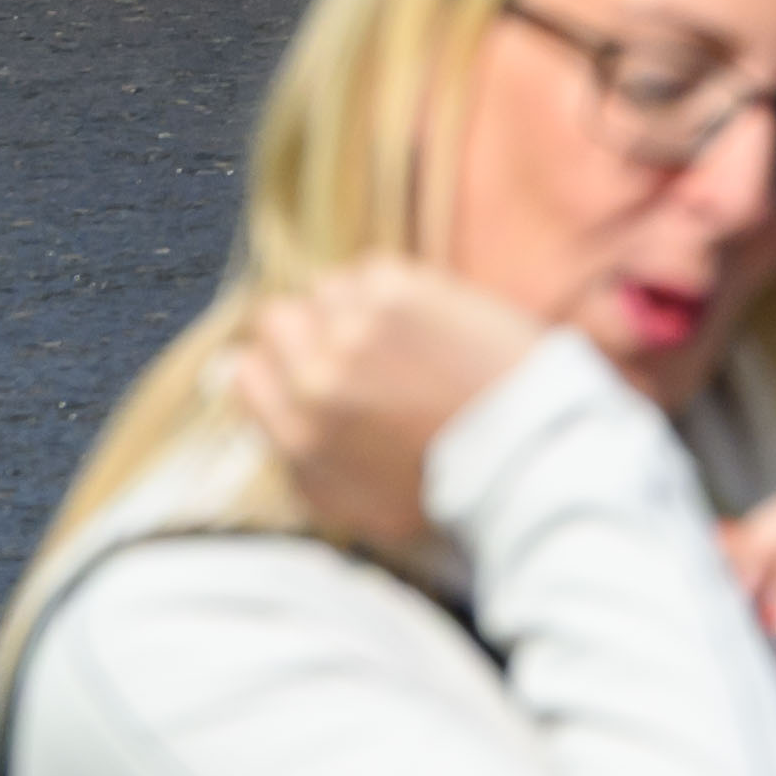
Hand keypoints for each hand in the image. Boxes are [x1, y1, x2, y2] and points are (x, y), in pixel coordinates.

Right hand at [229, 255, 545, 568]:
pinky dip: (390, 286)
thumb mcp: (353, 506)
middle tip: (357, 346)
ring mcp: (355, 329)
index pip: (246, 370)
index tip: (311, 366)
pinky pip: (369, 269)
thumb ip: (296, 459)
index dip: (279, 365)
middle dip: (308, 330)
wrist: (529, 455)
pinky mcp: (401, 291)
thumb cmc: (448, 491)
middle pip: (276, 318)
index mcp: (298, 436)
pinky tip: (424, 317)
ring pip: (324, 288)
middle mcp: (315, 378)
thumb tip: (261, 405)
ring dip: (351, 305)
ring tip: (399, 334)